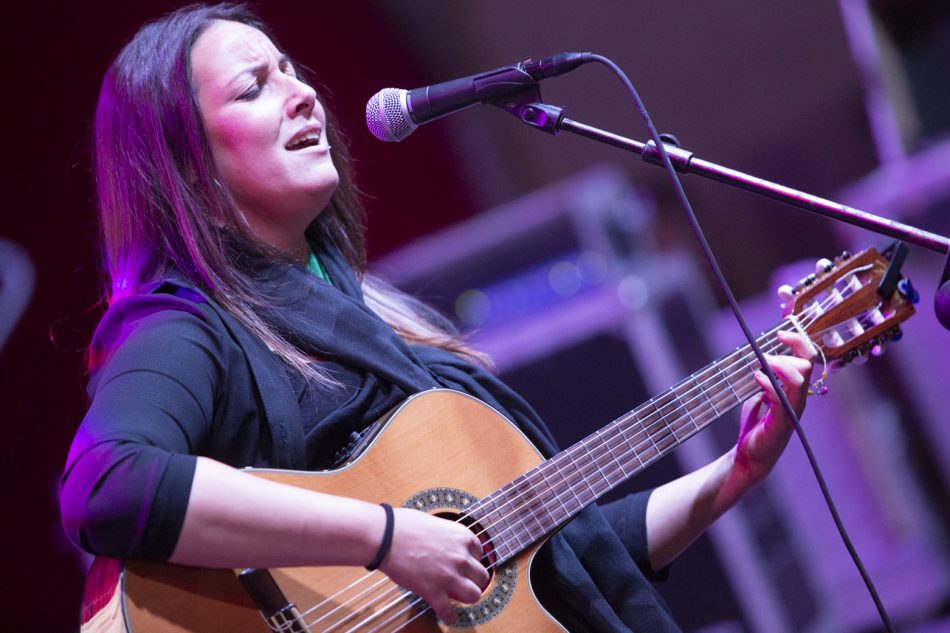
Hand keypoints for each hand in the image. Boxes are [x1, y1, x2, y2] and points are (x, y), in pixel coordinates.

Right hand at [379, 508, 488, 624]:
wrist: (385, 536)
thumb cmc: (404, 525)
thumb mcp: (436, 523)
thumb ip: (447, 536)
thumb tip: (447, 544)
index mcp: (463, 537)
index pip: (480, 553)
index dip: (470, 559)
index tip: (463, 564)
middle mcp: (461, 557)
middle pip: (481, 576)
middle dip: (473, 579)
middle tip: (462, 580)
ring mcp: (449, 576)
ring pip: (474, 595)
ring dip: (467, 597)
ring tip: (458, 596)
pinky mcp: (433, 592)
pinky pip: (449, 612)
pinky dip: (450, 616)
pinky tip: (449, 616)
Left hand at [732, 330, 813, 488]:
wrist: (750, 456)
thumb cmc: (757, 426)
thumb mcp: (761, 397)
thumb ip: (766, 380)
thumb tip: (762, 362)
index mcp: (796, 391)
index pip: (807, 361)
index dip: (798, 343)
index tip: (781, 332)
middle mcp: (799, 400)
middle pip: (806, 366)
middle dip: (786, 354)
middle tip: (764, 358)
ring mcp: (792, 412)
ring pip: (799, 381)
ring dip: (780, 367)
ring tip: (761, 366)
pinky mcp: (781, 423)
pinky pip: (782, 399)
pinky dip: (770, 384)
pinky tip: (757, 377)